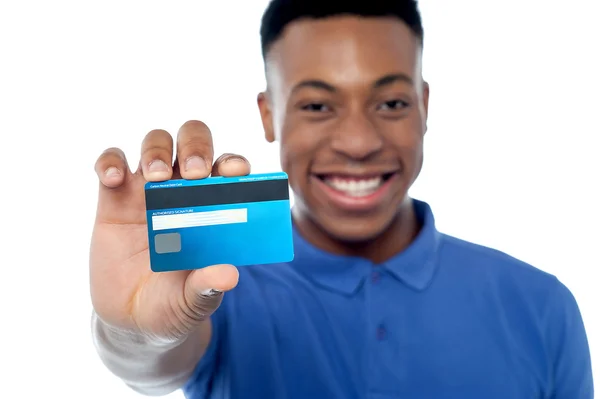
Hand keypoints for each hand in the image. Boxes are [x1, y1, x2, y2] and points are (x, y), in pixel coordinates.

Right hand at [90, 120, 250, 341]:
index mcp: (214, 206)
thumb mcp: (194, 300)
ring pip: (154, 143)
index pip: (228, 169)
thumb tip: (229, 276)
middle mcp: (183, 190)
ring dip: (156, 150)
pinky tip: (112, 179)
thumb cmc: (175, 303)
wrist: (133, 319)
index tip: (236, 173)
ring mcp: (148, 191)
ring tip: (154, 178)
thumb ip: (208, 287)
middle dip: (196, 146)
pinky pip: (111, 163)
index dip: (234, 163)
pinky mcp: (114, 199)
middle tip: (194, 173)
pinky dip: (110, 161)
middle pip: (192, 141)